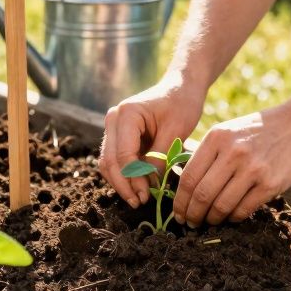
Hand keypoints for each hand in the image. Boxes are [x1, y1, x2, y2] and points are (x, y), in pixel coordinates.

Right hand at [99, 76, 205, 207]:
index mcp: (126, 114)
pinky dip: (124, 175)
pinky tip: (137, 188)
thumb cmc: (181, 104)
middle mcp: (113, 119)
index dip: (133, 178)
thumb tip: (149, 185)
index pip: (123, 154)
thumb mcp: (176, 130)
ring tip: (138, 199)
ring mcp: (113, 127)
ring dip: (121, 183)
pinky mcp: (119, 136)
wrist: (181, 87)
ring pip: (108, 163)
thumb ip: (160, 157)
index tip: (147, 195)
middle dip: (123, 185)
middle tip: (139, 203)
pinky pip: (115, 160)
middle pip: (109, 160)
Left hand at [174, 104, 290, 226]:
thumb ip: (208, 154)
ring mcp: (252, 169)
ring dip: (212, 219)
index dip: (180, 201)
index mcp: (216, 138)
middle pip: (201, 194)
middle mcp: (232, 153)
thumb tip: (186, 186)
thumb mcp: (229, 131)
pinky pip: (243, 209)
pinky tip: (230, 217)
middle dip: (192, 215)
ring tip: (210, 222)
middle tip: (190, 224)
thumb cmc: (261, 130)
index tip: (178, 213)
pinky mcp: (270, 183)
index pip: (188, 177)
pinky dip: (233, 218)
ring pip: (221, 206)